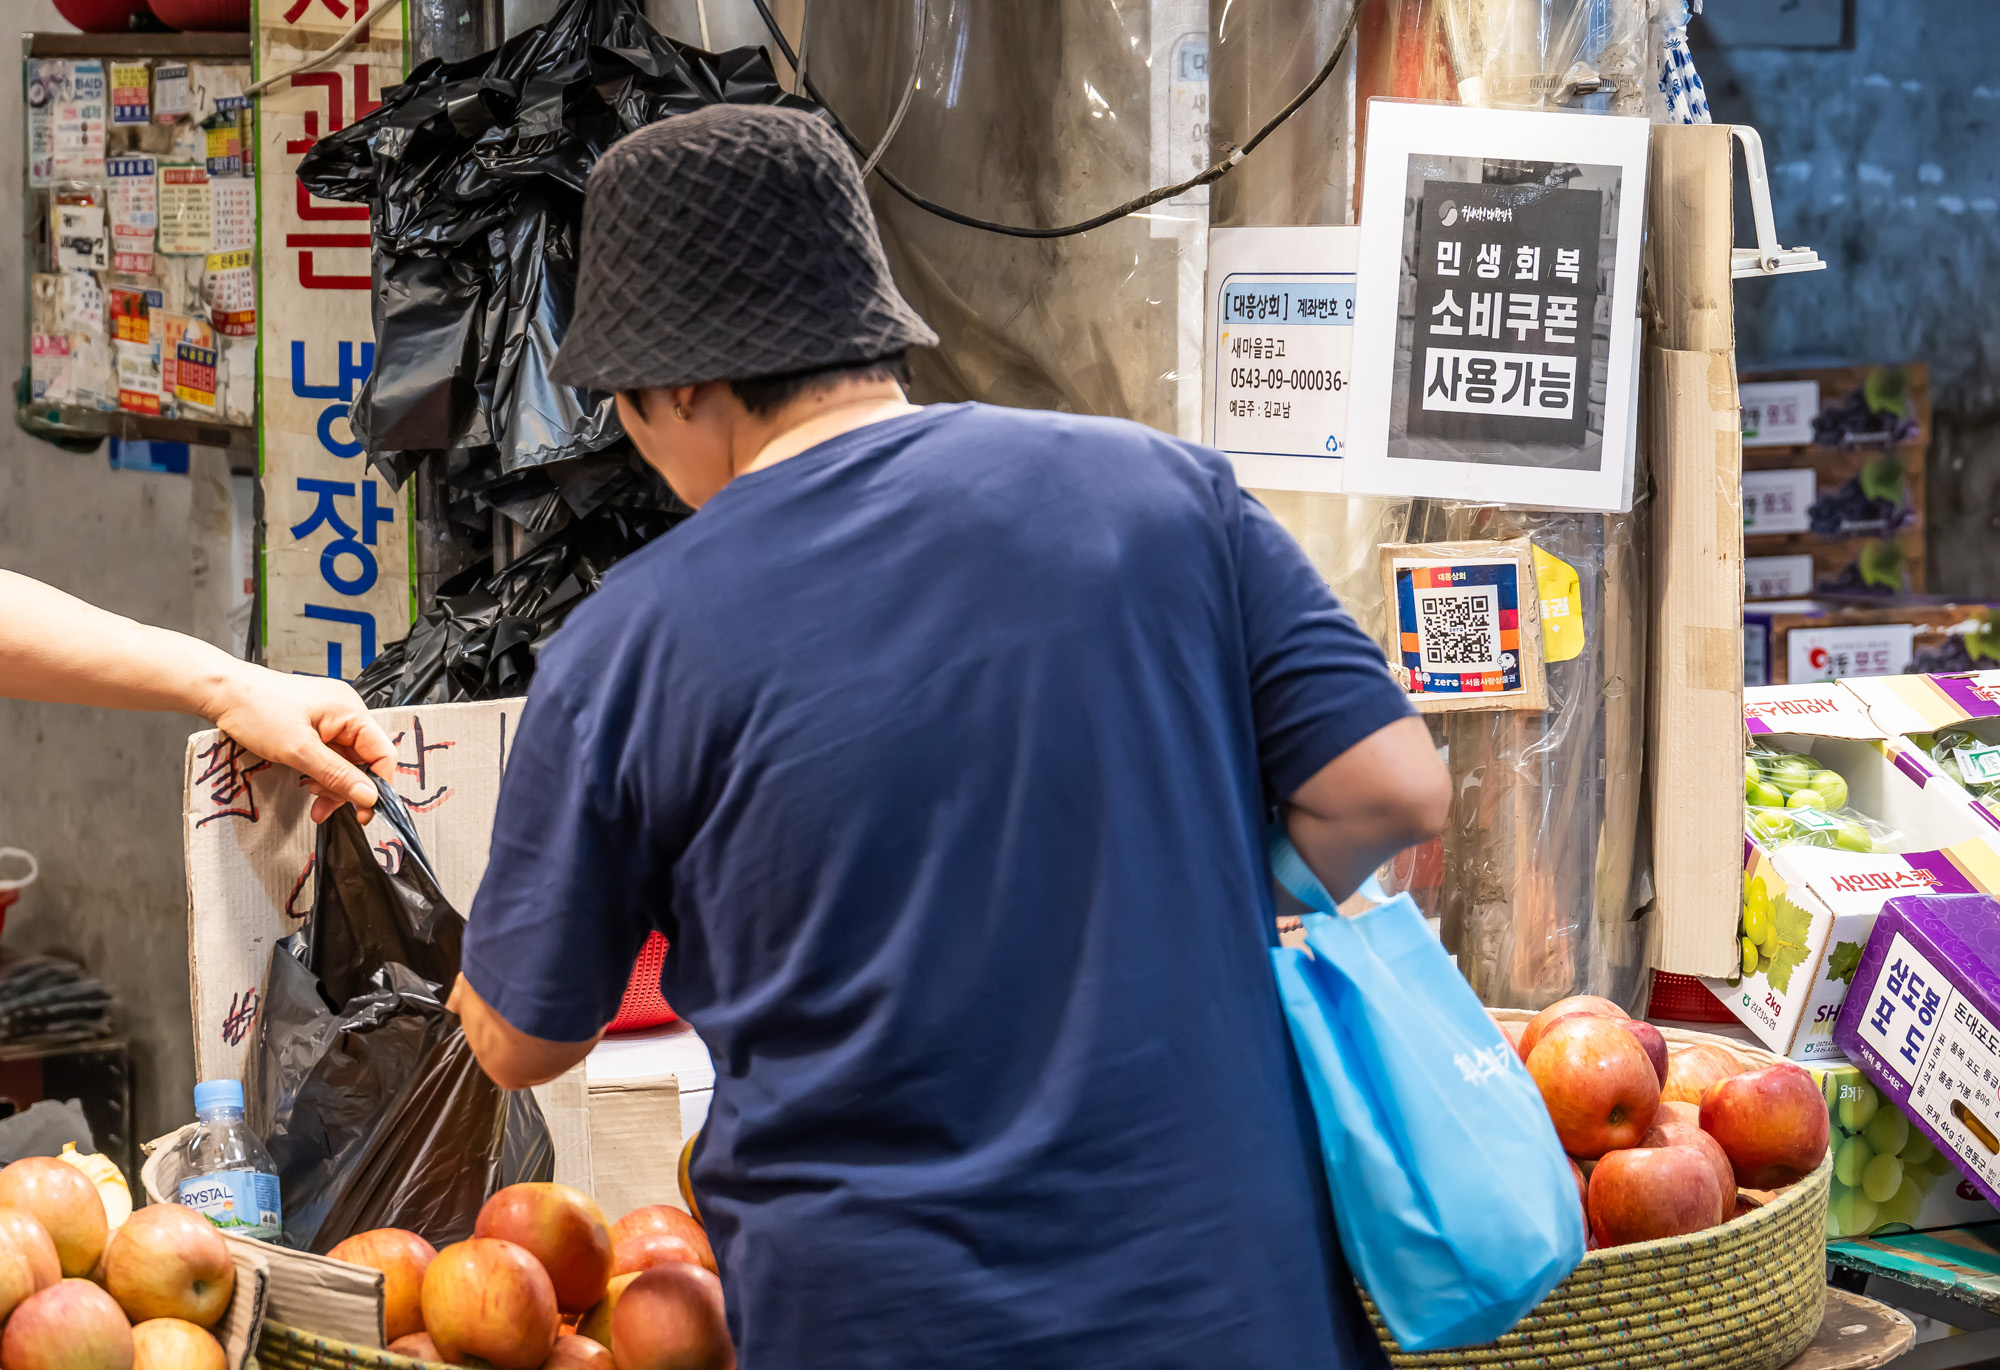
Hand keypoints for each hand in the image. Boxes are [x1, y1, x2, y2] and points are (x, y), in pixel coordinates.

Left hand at [204, 663, 395, 822]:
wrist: (224, 693)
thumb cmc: (257, 711)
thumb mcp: (299, 751)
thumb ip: (337, 775)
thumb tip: (370, 796)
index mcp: (351, 711)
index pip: (383, 753)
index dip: (378, 784)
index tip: (364, 810)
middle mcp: (346, 713)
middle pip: (364, 760)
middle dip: (347, 788)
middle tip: (326, 808)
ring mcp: (331, 719)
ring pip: (345, 761)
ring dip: (332, 784)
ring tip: (313, 799)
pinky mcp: (316, 725)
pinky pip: (330, 755)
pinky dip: (321, 773)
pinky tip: (308, 784)